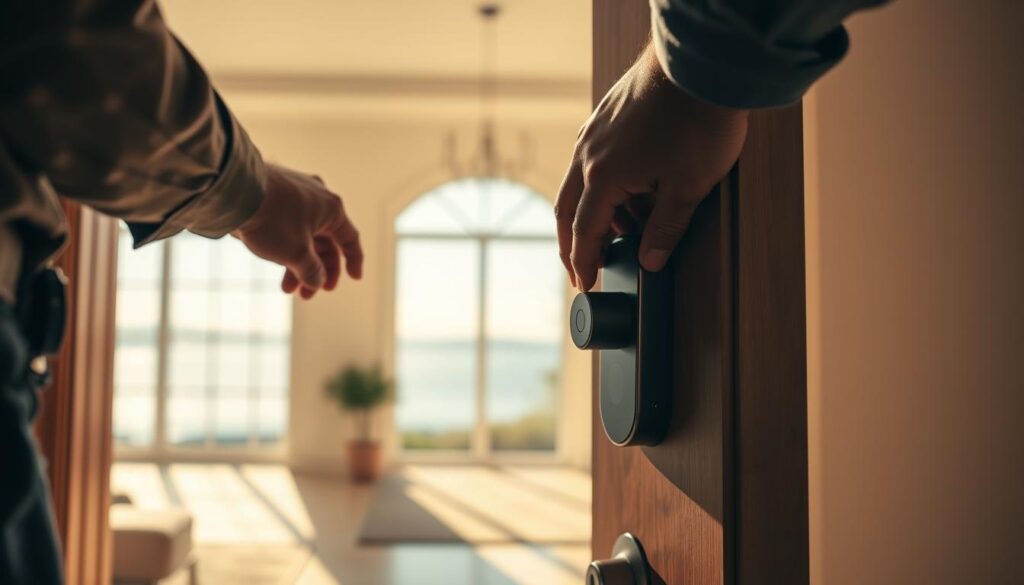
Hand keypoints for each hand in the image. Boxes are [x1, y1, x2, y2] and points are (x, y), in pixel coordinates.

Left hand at [234, 163, 362, 298]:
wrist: (234, 190)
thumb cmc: (272, 219)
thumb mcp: (296, 254)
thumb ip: (312, 272)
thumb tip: (317, 281)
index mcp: (332, 208)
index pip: (350, 239)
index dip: (354, 261)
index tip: (354, 279)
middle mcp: (317, 197)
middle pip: (324, 242)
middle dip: (317, 271)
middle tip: (308, 294)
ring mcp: (295, 193)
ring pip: (304, 235)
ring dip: (298, 263)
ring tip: (285, 288)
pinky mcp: (275, 193)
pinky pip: (288, 224)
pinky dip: (286, 245)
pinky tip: (273, 260)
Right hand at [555, 43, 747, 289]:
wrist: (702, 64)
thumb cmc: (699, 122)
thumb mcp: (689, 188)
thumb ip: (666, 229)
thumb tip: (650, 260)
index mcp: (603, 177)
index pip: (584, 232)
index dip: (583, 263)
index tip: (583, 285)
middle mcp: (588, 153)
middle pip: (567, 209)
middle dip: (573, 242)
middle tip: (582, 267)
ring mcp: (594, 130)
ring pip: (578, 181)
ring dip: (593, 210)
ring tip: (623, 229)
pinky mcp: (607, 113)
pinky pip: (592, 157)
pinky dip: (601, 182)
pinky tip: (627, 186)